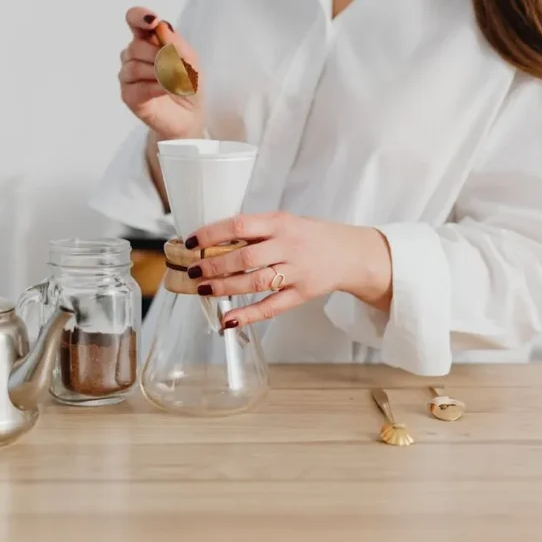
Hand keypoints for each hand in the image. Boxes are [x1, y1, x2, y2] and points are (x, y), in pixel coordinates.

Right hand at [118, 7, 202, 140]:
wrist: (189, 114)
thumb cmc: (187, 83)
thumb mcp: (190, 59)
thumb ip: (176, 42)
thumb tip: (160, 27)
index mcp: (147, 40)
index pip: (134, 19)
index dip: (139, 16)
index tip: (152, 21)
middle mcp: (133, 56)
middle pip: (136, 46)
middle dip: (159, 56)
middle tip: (176, 67)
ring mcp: (128, 76)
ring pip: (134, 67)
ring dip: (160, 74)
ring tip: (174, 82)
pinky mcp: (128, 95)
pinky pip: (138, 87)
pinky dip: (158, 87)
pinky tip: (168, 89)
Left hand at [183, 212, 393, 328]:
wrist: (350, 254)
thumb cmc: (309, 236)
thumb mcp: (285, 222)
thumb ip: (255, 230)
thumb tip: (213, 241)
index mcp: (280, 223)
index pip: (240, 225)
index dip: (212, 234)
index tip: (191, 242)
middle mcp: (288, 247)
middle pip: (245, 258)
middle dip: (214, 265)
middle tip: (193, 271)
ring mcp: (296, 272)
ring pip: (256, 282)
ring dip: (225, 288)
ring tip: (203, 290)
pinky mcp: (302, 294)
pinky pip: (272, 307)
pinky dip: (249, 315)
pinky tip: (228, 319)